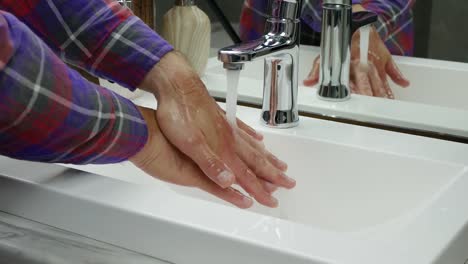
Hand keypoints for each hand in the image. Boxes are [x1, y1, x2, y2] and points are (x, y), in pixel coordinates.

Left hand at [139, 51, 295, 207]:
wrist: (178, 85)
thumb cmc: (180, 114)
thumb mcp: (190, 144)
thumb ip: (210, 164)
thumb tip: (229, 181)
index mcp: (223, 148)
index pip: (246, 174)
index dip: (260, 190)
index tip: (273, 200)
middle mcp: (229, 138)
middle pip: (256, 160)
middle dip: (273, 175)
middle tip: (289, 183)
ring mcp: (227, 127)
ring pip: (253, 146)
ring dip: (267, 158)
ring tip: (280, 165)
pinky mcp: (221, 117)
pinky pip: (243, 130)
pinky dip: (253, 137)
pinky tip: (258, 139)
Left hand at [304, 26, 409, 98]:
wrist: (356, 24)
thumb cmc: (342, 43)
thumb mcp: (326, 56)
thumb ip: (317, 70)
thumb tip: (308, 82)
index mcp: (350, 66)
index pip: (352, 84)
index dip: (355, 95)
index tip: (357, 104)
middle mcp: (364, 65)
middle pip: (369, 84)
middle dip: (372, 97)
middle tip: (376, 110)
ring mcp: (376, 63)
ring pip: (381, 80)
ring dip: (385, 93)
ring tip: (389, 104)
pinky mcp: (385, 58)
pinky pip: (394, 68)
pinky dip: (399, 76)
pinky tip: (405, 84)